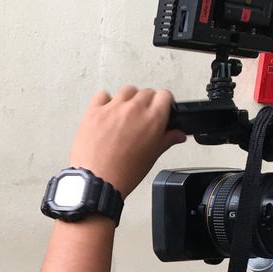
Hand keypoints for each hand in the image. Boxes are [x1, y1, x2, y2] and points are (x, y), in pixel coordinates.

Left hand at [67, 86, 184, 196]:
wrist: (97, 181)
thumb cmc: (124, 172)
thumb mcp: (152, 157)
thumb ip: (167, 140)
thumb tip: (179, 134)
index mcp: (153, 119)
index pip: (165, 95)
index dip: (164, 103)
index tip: (161, 109)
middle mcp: (134, 109)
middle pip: (146, 92)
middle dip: (147, 103)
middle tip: (142, 118)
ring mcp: (113, 108)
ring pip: (127, 90)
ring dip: (129, 99)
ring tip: (125, 115)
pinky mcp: (94, 111)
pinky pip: (103, 95)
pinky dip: (106, 101)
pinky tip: (107, 113)